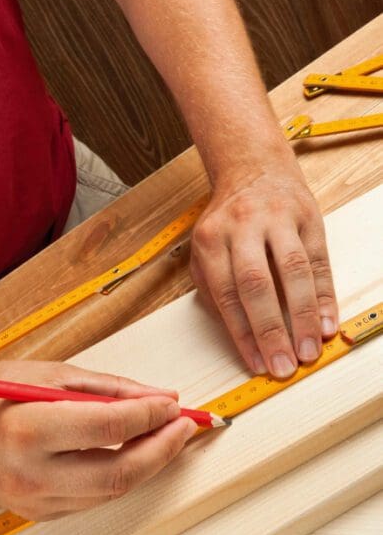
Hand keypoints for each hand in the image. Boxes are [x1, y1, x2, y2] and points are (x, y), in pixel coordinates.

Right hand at [0, 359, 196, 520]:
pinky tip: (129, 452)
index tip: (173, 404)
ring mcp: (33, 501)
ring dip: (146, 463)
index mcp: (27, 431)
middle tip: (184, 426)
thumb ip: (109, 388)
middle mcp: (29, 474)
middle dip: (161, 450)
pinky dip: (118, 476)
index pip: (108, 429)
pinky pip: (92, 499)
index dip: (149, 416)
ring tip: (162, 435)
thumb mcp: (50, 374)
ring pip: (110, 491)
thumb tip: (160, 398)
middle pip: (118, 474)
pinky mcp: (38, 514)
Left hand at [189, 157, 337, 377]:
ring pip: (292, 271)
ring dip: (303, 316)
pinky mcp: (307, 217)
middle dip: (270, 330)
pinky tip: (328, 323)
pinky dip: (325, 296)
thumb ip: (213, 288)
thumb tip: (237, 336)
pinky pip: (318, 261)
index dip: (242, 333)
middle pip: (255, 283)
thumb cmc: (228, 220)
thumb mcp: (205, 248)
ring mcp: (277, 219)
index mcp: (211, 239)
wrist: (253, 168)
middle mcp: (243, 226)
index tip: (256, 364)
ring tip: (309, 351)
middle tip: (283, 366)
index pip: (226, 294)